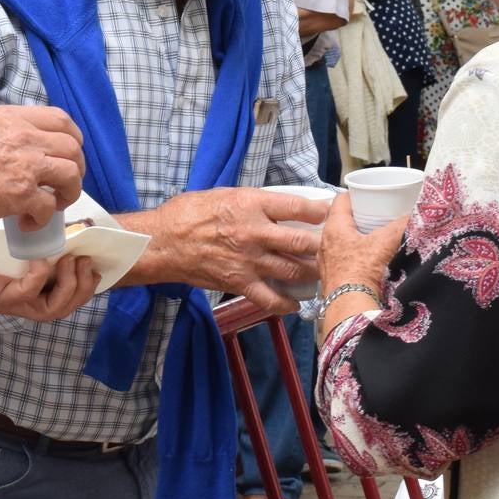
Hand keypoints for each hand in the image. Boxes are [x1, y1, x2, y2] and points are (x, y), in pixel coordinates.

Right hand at [0, 106, 84, 230]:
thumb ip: (8, 130)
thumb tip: (26, 143)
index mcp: (13, 118)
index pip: (61, 119)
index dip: (73, 138)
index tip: (69, 153)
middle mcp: (24, 136)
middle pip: (73, 148)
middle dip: (76, 169)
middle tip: (63, 184)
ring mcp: (26, 164)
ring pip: (71, 176)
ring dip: (68, 193)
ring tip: (53, 204)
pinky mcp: (22, 193)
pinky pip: (50, 207)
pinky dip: (44, 219)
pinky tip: (28, 222)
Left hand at [0, 245, 101, 321]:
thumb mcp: (8, 237)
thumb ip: (34, 235)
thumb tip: (62, 216)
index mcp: (28, 289)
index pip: (66, 296)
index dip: (86, 285)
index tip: (95, 261)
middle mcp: (21, 301)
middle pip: (64, 308)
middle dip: (83, 288)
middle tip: (87, 262)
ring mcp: (9, 302)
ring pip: (51, 310)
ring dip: (68, 288)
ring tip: (71, 262)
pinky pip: (27, 295)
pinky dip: (39, 279)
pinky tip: (40, 261)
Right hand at [123, 187, 328, 313]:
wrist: (162, 241)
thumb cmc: (188, 213)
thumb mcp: (225, 194)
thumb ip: (252, 202)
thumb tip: (275, 205)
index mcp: (251, 204)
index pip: (298, 206)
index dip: (321, 209)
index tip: (333, 211)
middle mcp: (255, 233)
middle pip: (302, 241)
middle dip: (324, 245)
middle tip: (336, 246)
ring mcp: (249, 260)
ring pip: (293, 270)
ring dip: (312, 272)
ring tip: (324, 271)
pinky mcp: (239, 282)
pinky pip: (270, 298)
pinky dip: (287, 303)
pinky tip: (297, 303)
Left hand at [319, 193, 404, 301]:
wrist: (350, 306)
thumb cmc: (360, 272)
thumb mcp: (385, 242)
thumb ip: (401, 226)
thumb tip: (415, 215)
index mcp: (334, 227)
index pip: (341, 200)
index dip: (355, 194)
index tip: (368, 195)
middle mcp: (326, 242)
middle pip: (341, 221)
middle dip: (359, 218)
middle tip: (376, 216)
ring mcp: (327, 261)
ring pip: (342, 242)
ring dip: (356, 239)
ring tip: (375, 238)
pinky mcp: (332, 277)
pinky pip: (343, 259)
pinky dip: (355, 256)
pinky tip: (368, 261)